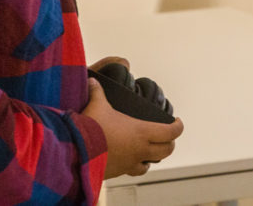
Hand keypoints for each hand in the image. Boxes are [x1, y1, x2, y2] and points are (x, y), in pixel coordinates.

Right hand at [83, 60, 183, 177]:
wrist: (74, 152)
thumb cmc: (89, 129)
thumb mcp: (96, 104)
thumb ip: (98, 91)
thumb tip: (93, 81)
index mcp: (141, 132)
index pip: (171, 132)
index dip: (178, 126)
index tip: (177, 121)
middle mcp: (139, 150)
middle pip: (166, 150)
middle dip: (169, 142)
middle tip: (167, 135)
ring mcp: (130, 163)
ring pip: (151, 163)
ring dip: (154, 156)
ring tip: (150, 149)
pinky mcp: (118, 172)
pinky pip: (134, 170)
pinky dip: (137, 165)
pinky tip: (130, 160)